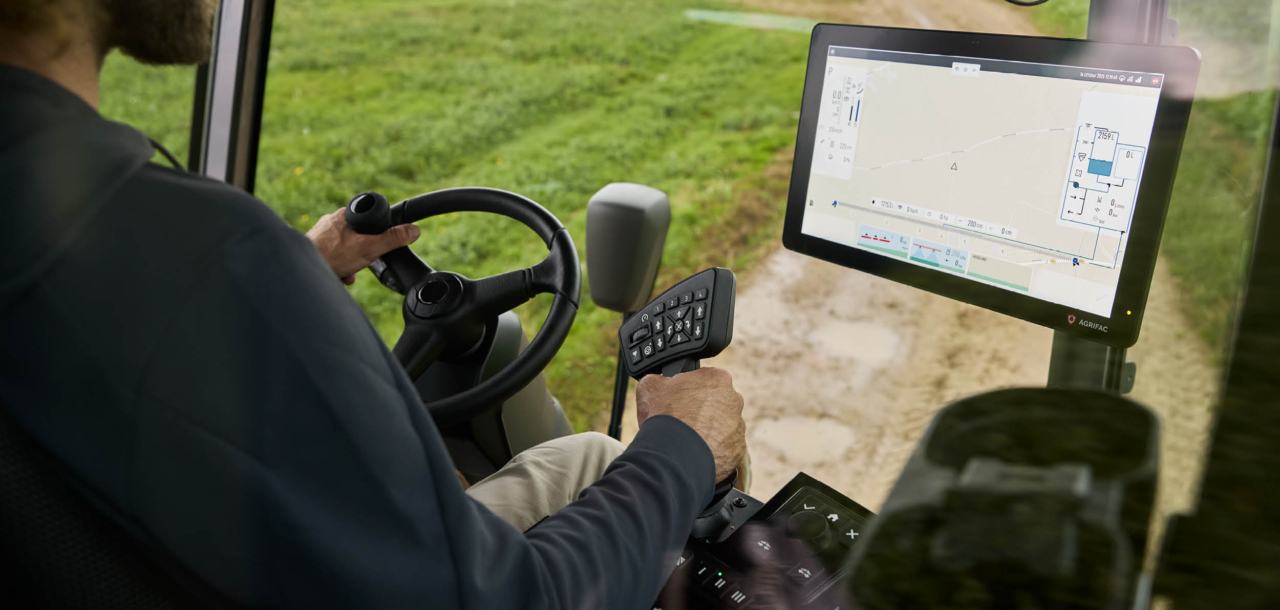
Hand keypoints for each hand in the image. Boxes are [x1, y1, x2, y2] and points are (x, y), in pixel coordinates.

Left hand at [306, 206, 420, 284]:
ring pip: (346, 249)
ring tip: (348, 271)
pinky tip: (338, 276)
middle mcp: (331, 222)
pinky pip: (333, 258)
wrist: (303, 272)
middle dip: (363, 253)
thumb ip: (393, 239)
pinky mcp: (314, 249)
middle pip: (359, 237)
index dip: (378, 234)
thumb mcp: (370, 247)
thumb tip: (414, 230)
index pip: (370, 219)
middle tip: (362, 261)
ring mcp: (321, 235)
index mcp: (345, 215)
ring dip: (351, 263)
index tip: (378, 245)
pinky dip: (339, 269)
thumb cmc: (333, 256)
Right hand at [636, 368, 745, 482]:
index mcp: (717, 379)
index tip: (679, 400)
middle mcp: (734, 400)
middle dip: (702, 410)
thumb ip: (660, 378)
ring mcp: (738, 427)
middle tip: (683, 420)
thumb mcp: (650, 386)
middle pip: (717, 403)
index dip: (689, 390)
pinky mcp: (737, 450)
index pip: (704, 380)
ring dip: (709, 431)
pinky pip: (725, 448)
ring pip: (722, 427)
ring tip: (688, 440)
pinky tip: (696, 452)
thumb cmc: (664, 417)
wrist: (673, 455)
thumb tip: (660, 381)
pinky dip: (713, 450)